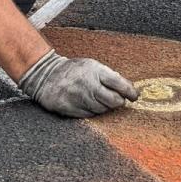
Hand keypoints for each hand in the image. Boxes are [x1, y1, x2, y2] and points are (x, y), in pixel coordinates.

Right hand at [19, 49, 137, 117]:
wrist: (46, 75)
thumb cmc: (74, 70)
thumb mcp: (91, 65)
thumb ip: (108, 76)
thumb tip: (128, 89)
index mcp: (94, 70)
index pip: (118, 83)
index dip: (130, 91)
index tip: (134, 96)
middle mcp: (87, 84)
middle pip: (113, 100)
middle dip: (118, 102)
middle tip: (118, 100)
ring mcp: (78, 97)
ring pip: (102, 110)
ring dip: (105, 107)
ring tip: (100, 100)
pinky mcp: (70, 109)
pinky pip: (90, 115)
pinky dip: (93, 112)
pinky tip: (89, 104)